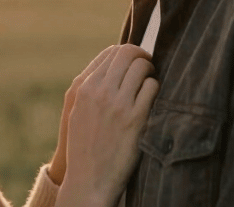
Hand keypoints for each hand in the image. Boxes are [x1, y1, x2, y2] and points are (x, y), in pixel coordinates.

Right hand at [57, 44, 158, 206]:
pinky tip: (152, 100)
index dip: (127, 54)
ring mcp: (117, 105)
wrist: (88, 181)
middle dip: (142, 56)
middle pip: (127, 52)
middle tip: (148, 67)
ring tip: (150, 83)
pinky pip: (152, 87)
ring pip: (141, 66)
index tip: (134, 63)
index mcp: (83, 88)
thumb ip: (92, 89)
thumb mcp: (78, 112)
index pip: (110, 53)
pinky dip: (155, 88)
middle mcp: (99, 92)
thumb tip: (114, 67)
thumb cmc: (84, 147)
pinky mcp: (135, 119)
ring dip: (150, 71)